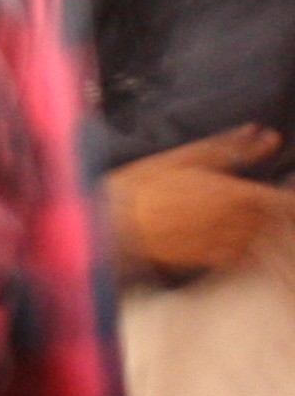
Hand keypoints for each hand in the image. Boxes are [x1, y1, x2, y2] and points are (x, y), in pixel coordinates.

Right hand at [105, 127, 294, 278]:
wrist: (118, 223)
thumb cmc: (150, 184)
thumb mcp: (190, 157)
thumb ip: (235, 148)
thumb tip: (267, 134)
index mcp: (242, 195)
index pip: (288, 203)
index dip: (289, 199)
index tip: (285, 193)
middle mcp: (243, 223)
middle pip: (280, 222)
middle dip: (277, 213)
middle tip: (257, 203)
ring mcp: (232, 245)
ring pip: (265, 239)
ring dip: (263, 229)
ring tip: (239, 218)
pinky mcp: (219, 261)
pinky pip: (247, 255)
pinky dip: (245, 245)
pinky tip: (225, 234)